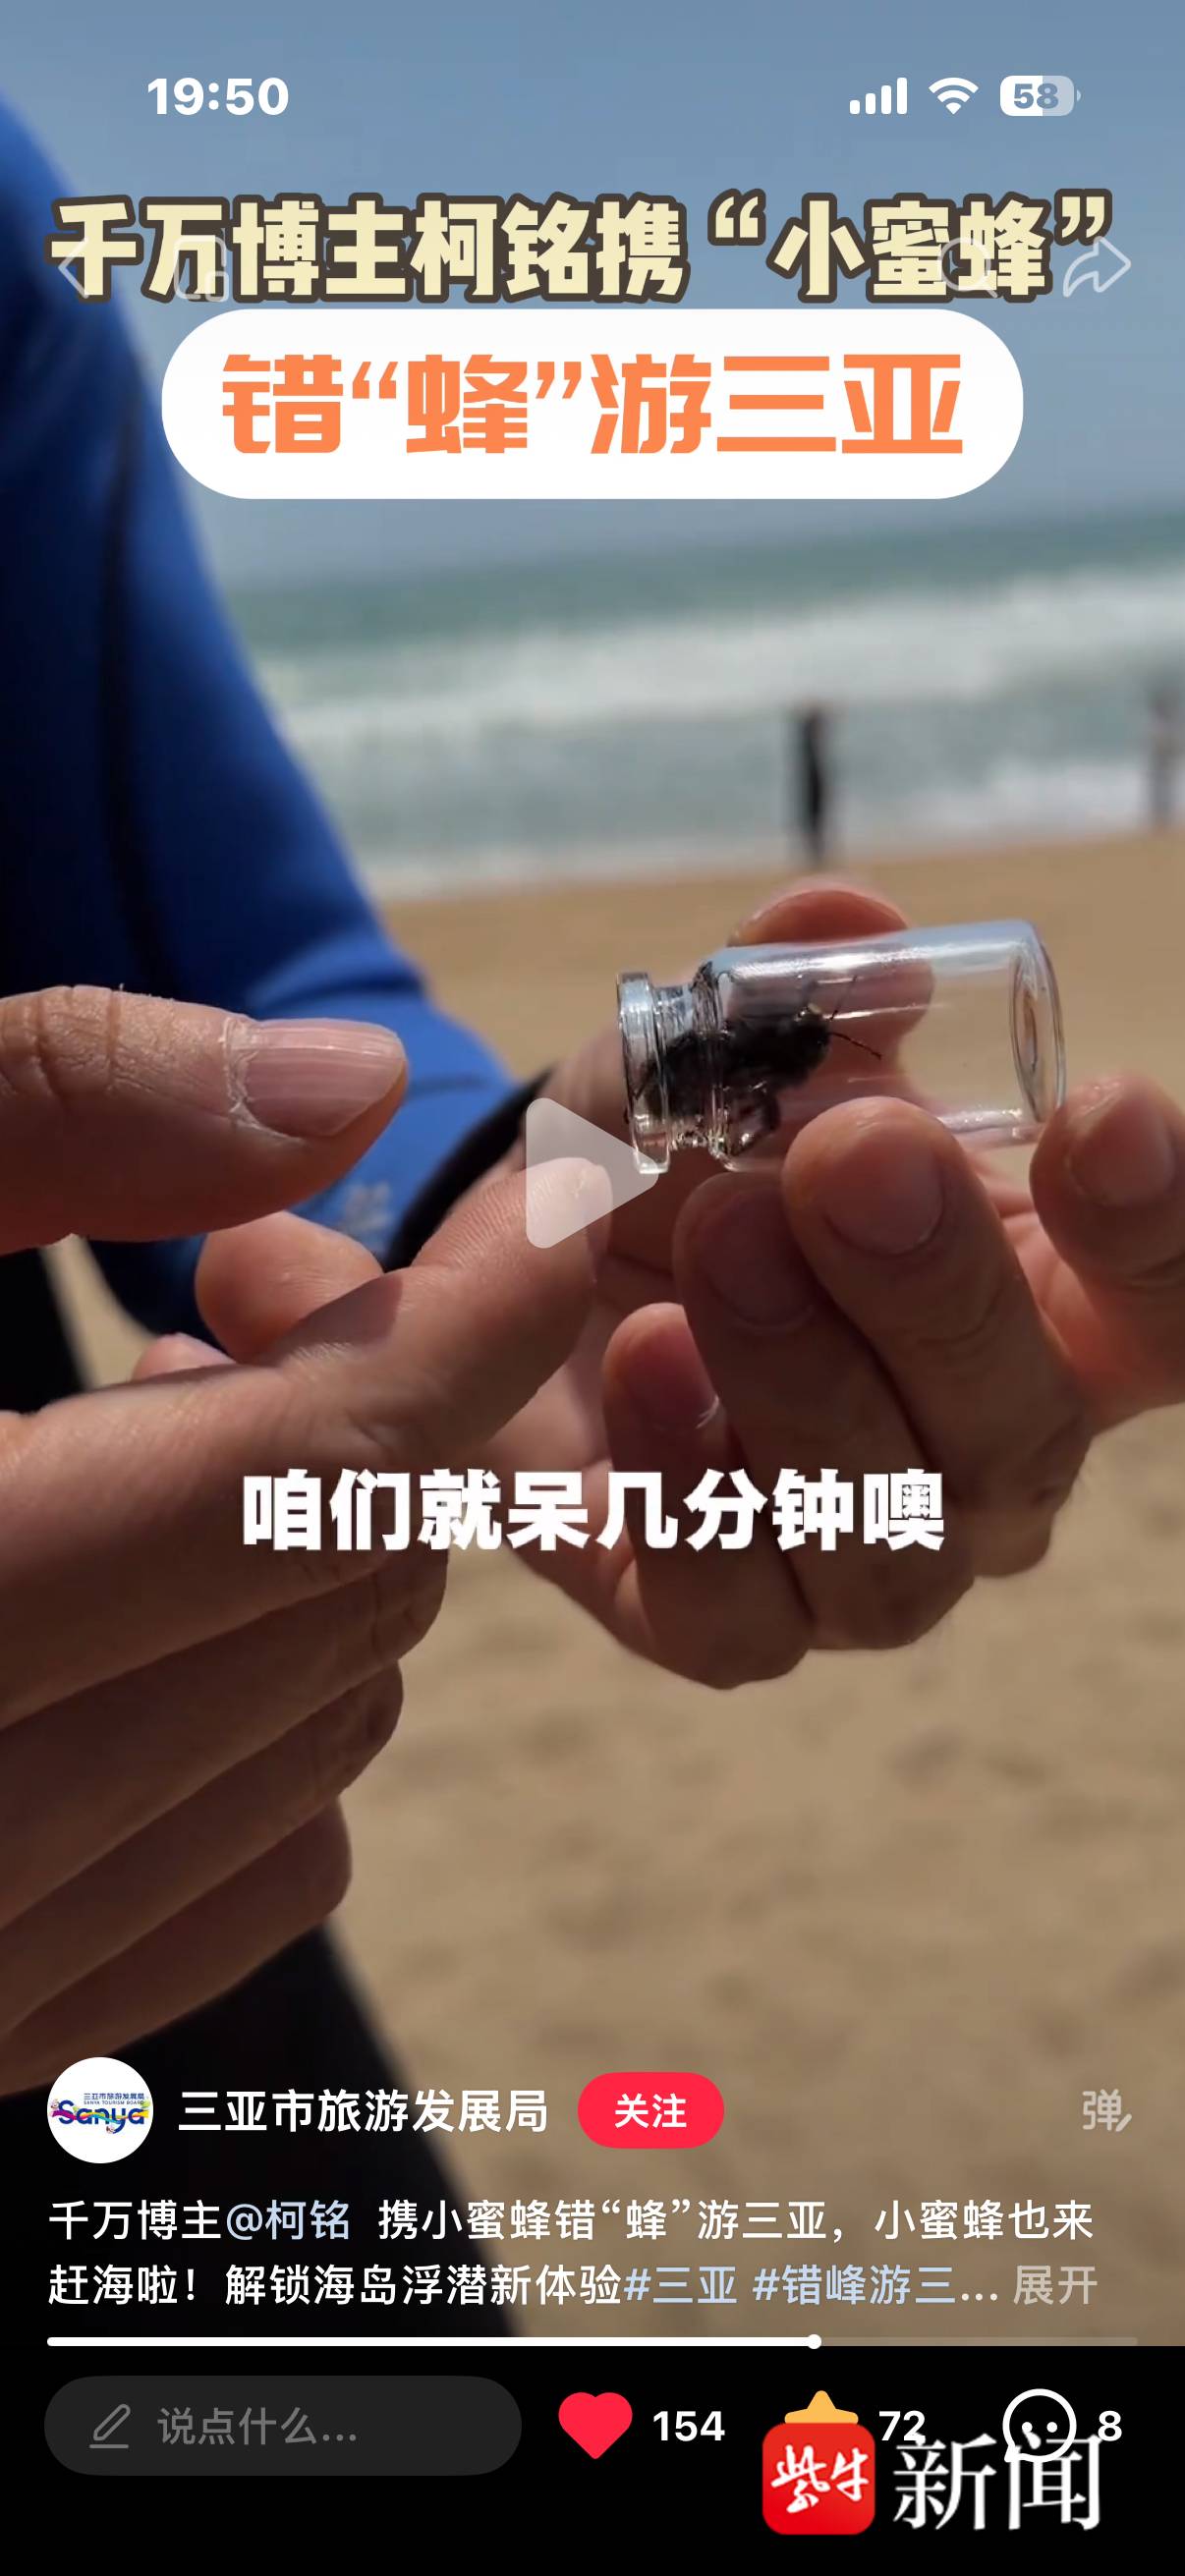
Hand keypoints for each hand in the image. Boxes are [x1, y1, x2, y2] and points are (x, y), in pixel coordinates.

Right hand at [0, 986, 599, 2087]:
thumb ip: (39, 1110)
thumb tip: (341, 1089)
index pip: (308, 1474)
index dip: (470, 1319)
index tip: (553, 1200)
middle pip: (333, 1597)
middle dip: (362, 1406)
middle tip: (242, 1284)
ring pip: (317, 1737)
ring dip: (308, 1554)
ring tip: (153, 1427)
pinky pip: (252, 1877)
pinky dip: (264, 1720)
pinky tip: (131, 1607)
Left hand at [471, 884, 1184, 1682]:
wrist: (524, 1296)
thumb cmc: (681, 1170)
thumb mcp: (714, 1065)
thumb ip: (785, 1000)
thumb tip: (848, 927)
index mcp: (1049, 1305)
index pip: (1167, 1299)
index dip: (1159, 1224)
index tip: (1103, 1114)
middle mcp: (988, 1449)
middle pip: (1026, 1424)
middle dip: (939, 1286)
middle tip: (849, 1155)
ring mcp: (875, 1559)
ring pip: (900, 1537)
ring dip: (807, 1379)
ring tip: (714, 1239)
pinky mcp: (733, 1624)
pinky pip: (741, 1613)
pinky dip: (689, 1487)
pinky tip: (641, 1363)